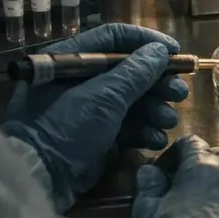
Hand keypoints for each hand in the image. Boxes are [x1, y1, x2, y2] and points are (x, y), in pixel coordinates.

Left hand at [2, 23, 185, 212]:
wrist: (39, 179)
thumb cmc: (66, 126)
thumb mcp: (104, 96)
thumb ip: (136, 72)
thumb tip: (160, 51)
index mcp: (71, 59)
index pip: (115, 38)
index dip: (147, 42)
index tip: (176, 52)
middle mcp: (80, 80)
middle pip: (129, 72)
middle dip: (157, 83)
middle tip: (180, 94)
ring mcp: (88, 110)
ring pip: (132, 101)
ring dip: (155, 109)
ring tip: (168, 120)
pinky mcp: (96, 136)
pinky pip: (126, 127)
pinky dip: (143, 131)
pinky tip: (155, 139)